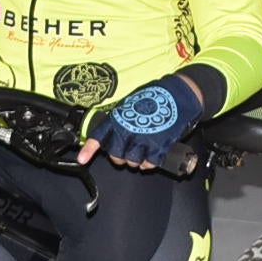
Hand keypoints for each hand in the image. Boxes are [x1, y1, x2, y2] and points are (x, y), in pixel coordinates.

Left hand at [89, 75, 205, 170]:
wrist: (179, 95)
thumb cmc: (156, 96)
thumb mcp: (131, 103)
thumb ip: (121, 119)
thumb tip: (113, 132)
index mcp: (118, 118)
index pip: (99, 137)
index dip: (89, 150)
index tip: (82, 159)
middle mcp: (127, 131)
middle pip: (116, 156)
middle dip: (121, 157)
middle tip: (128, 151)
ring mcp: (141, 140)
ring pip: (132, 162)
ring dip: (137, 160)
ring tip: (144, 149)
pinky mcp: (157, 148)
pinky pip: (148, 164)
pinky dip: (150, 163)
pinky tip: (153, 155)